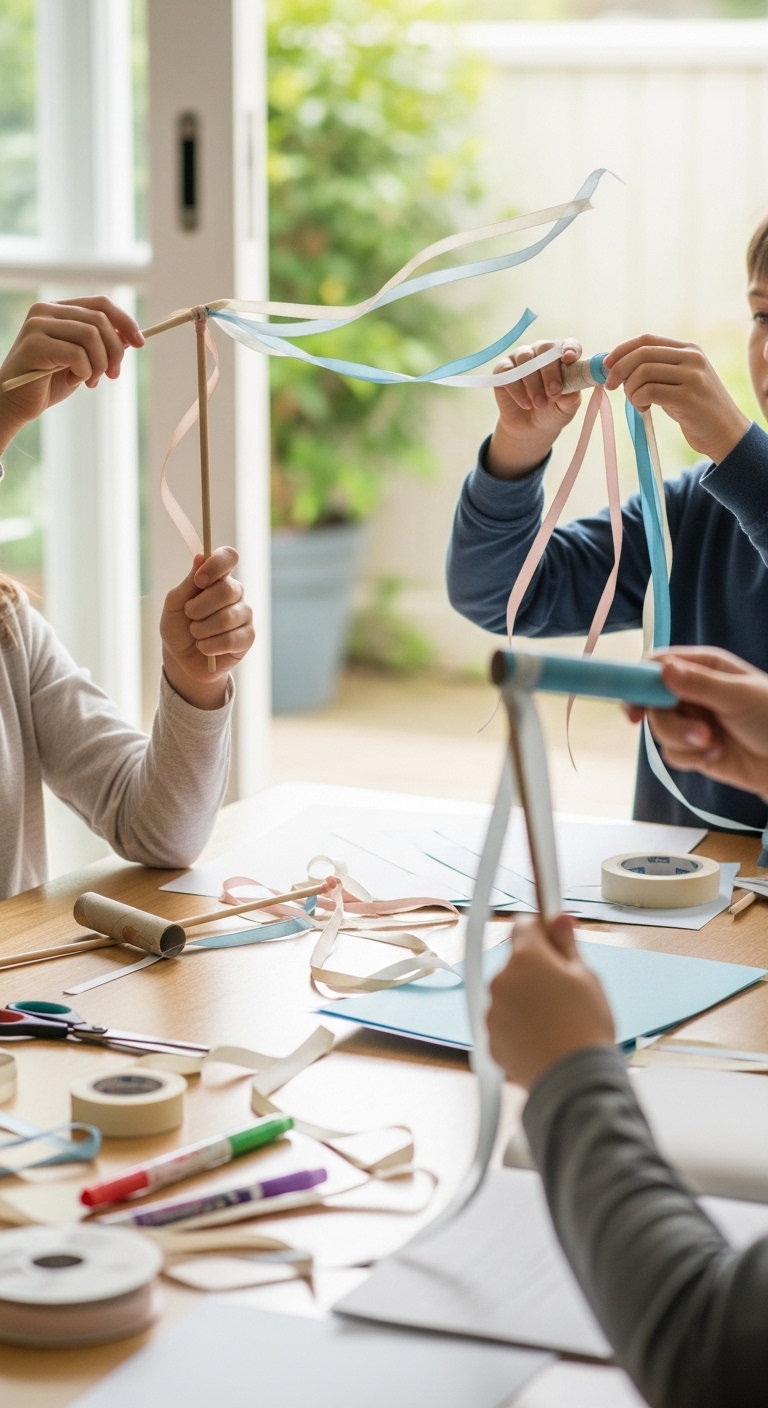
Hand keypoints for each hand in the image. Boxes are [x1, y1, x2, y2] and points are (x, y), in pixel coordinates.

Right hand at [0, 297, 143, 454]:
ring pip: (91, 336)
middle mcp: (45, 311)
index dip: (125, 322)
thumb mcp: (83, 361)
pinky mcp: (34, 344)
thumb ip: (101, 346)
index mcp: (58, 310)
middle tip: (112, 375)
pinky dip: (83, 372)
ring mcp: (37, 325)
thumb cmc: (48, 382)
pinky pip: (77, 354)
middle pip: (100, 321)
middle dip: (115, 352)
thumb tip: (131, 337)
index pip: (100, 304)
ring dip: (99, 365)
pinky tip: (71, 381)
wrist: (16, 403)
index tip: (140, 343)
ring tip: (90, 381)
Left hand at [160, 547, 254, 709]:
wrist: (181, 659)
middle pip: (227, 590)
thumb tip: (200, 557)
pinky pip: (231, 639)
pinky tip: (204, 647)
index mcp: (218, 578)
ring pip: (227, 618)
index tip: (199, 580)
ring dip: (201, 629)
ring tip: (195, 634)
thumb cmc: (178, 627)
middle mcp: (235, 593)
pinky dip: (210, 646)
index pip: (229, 557)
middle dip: (199, 607)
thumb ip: (188, 582)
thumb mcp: (174, 604)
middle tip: (189, 616)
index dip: (216, 565)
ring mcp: (244, 615)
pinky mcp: (248, 637)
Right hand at [486, 338, 582, 478]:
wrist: (531, 429)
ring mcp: (520, 359)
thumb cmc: (553, 412)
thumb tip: (570, 391)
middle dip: (550, 371)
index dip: (570, 349)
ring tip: (540, 403)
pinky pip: (507, 372)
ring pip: (525, 358)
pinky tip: (526, 404)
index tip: (569, 359)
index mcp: (561, 356)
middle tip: (554, 392)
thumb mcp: (567, 408)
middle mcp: (540, 352)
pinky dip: (517, 389)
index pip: (568, 344)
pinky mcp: (502, 370)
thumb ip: (571, 397)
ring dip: (533, 383)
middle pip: (545, 348)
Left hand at [487, 914, 614, 1090]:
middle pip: (517, 962)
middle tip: (565, 989)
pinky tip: (544, 1037)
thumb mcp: (587, 977)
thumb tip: (559, 918)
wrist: (574, 1081)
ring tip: (556, 1019)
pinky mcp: (491, 1039)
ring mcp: (493, 1011)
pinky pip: (505, 1022)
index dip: (542, 929)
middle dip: (537, 969)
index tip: (554, 935)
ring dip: (527, 998)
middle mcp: (501, 981)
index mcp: (525, 958)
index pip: (524, 925)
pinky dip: (519, 1025)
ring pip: (510, 993)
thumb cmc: (586, 1028)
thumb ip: (566, 943)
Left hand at [603, 334, 748, 464]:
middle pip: (642, 354)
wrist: (726, 433)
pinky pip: (649, 392)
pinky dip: (637, 400)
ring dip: (630, 389)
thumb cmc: (696, 410)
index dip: (622, 350)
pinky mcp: (688, 397)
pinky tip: (643, 409)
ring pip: (643, 373)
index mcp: (688, 350)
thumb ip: (658, 370)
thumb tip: (619, 366)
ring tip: (636, 402)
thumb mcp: (680, 382)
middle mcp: (692, 358)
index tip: (606, 365)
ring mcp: (692, 377)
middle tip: (612, 386)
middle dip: (619, 369)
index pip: (647, 340)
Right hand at [625, 647, 767, 800]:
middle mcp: (692, 691)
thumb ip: (700, 684)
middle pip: (652, 703)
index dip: (640, 683)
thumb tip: (664, 669)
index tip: (635, 707)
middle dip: (672, 723)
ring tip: (714, 745)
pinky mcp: (693, 749)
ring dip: (685, 742)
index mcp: (704, 667)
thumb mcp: (740, 696)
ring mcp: (691, 721)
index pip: (658, 665)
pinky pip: (672, 754)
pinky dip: (691, 758)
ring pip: (660, 731)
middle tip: (699, 734)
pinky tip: (717, 756)